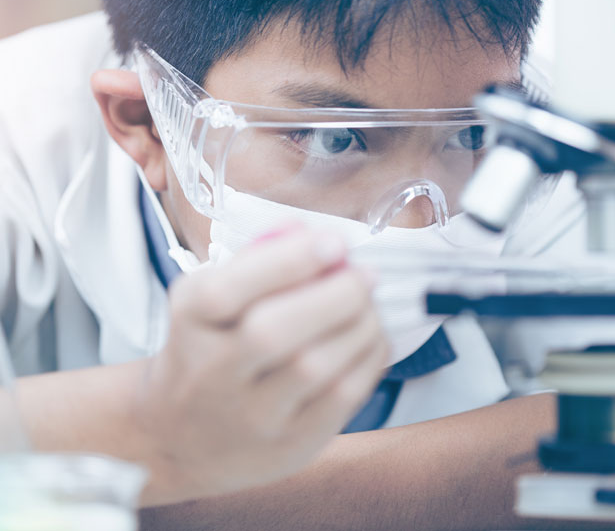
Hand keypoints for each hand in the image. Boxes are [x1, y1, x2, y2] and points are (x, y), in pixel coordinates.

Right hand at [136, 225, 387, 497]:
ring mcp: (251, 416)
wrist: (181, 439)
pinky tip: (370, 337)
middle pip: (272, 333)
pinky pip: (342, 398)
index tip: (333, 241)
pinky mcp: (290, 444)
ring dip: (359, 324)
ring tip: (368, 304)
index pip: (224, 291)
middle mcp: (212, 374)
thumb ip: (256, 261)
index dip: (286, 261)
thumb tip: (311, 233)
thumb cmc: (209, 350)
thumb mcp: (209, 299)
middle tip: (365, 274)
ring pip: (315, 368)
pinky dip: (368, 358)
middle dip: (335, 294)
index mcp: (190, 323)